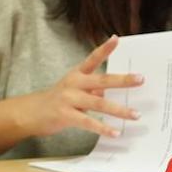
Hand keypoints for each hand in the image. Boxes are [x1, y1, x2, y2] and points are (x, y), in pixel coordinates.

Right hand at [14, 35, 143, 138]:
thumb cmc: (57, 100)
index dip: (104, 48)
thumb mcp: (74, 89)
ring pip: (98, 103)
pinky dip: (103, 128)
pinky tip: (115, 132)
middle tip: (141, 78)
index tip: (116, 38)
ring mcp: (69, 99)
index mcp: (77, 74)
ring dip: (119, 110)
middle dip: (123, 80)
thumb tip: (110, 92)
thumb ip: (92, 89)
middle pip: (101, 80)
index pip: (92, 58)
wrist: (30, 113)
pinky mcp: (65, 115)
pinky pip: (88, 122)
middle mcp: (73, 83)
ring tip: (136, 114)